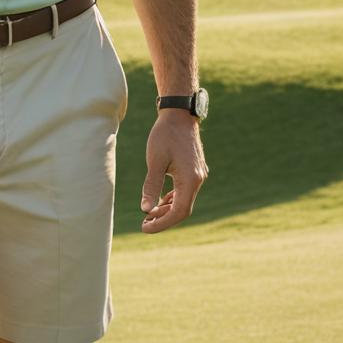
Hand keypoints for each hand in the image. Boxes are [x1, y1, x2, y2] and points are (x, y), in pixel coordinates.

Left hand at [140, 108, 207, 232]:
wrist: (179, 115)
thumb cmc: (165, 135)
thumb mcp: (155, 160)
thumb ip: (151, 185)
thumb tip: (145, 209)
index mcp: (190, 180)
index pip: (178, 212)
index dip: (162, 222)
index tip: (145, 227)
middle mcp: (198, 180)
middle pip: (182, 209)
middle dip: (164, 218)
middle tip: (144, 223)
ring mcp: (198, 175)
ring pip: (184, 200)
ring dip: (168, 209)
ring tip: (149, 214)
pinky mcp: (195, 170)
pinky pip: (185, 191)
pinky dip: (173, 198)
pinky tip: (161, 200)